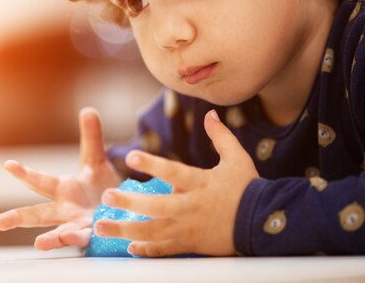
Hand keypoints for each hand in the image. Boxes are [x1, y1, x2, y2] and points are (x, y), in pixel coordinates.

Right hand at [0, 107, 121, 249]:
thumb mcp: (97, 161)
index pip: (41, 181)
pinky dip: (80, 239)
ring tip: (38, 244)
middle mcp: (67, 210)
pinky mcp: (96, 236)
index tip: (8, 164)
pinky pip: (87, 240)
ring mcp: (80, 225)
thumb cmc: (103, 187)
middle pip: (41, 214)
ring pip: (61, 233)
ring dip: (51, 239)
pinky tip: (73, 237)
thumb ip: (92, 138)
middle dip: (20, 218)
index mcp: (64, 190)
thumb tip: (87, 110)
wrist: (123, 209)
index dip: (25, 173)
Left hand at [94, 109, 258, 256]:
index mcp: (201, 184)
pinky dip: (146, 250)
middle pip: (156, 207)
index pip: (173, 171)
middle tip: (106, 197)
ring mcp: (189, 228)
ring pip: (153, 232)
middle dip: (129, 204)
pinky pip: (165, 249)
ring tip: (101, 227)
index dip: (152, 164)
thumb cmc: (249, 189)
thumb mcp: (237, 159)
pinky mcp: (191, 244)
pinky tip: (129, 247)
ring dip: (125, 230)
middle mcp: (191, 207)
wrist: (264, 223)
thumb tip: (211, 114)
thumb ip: (221, 137)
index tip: (131, 155)